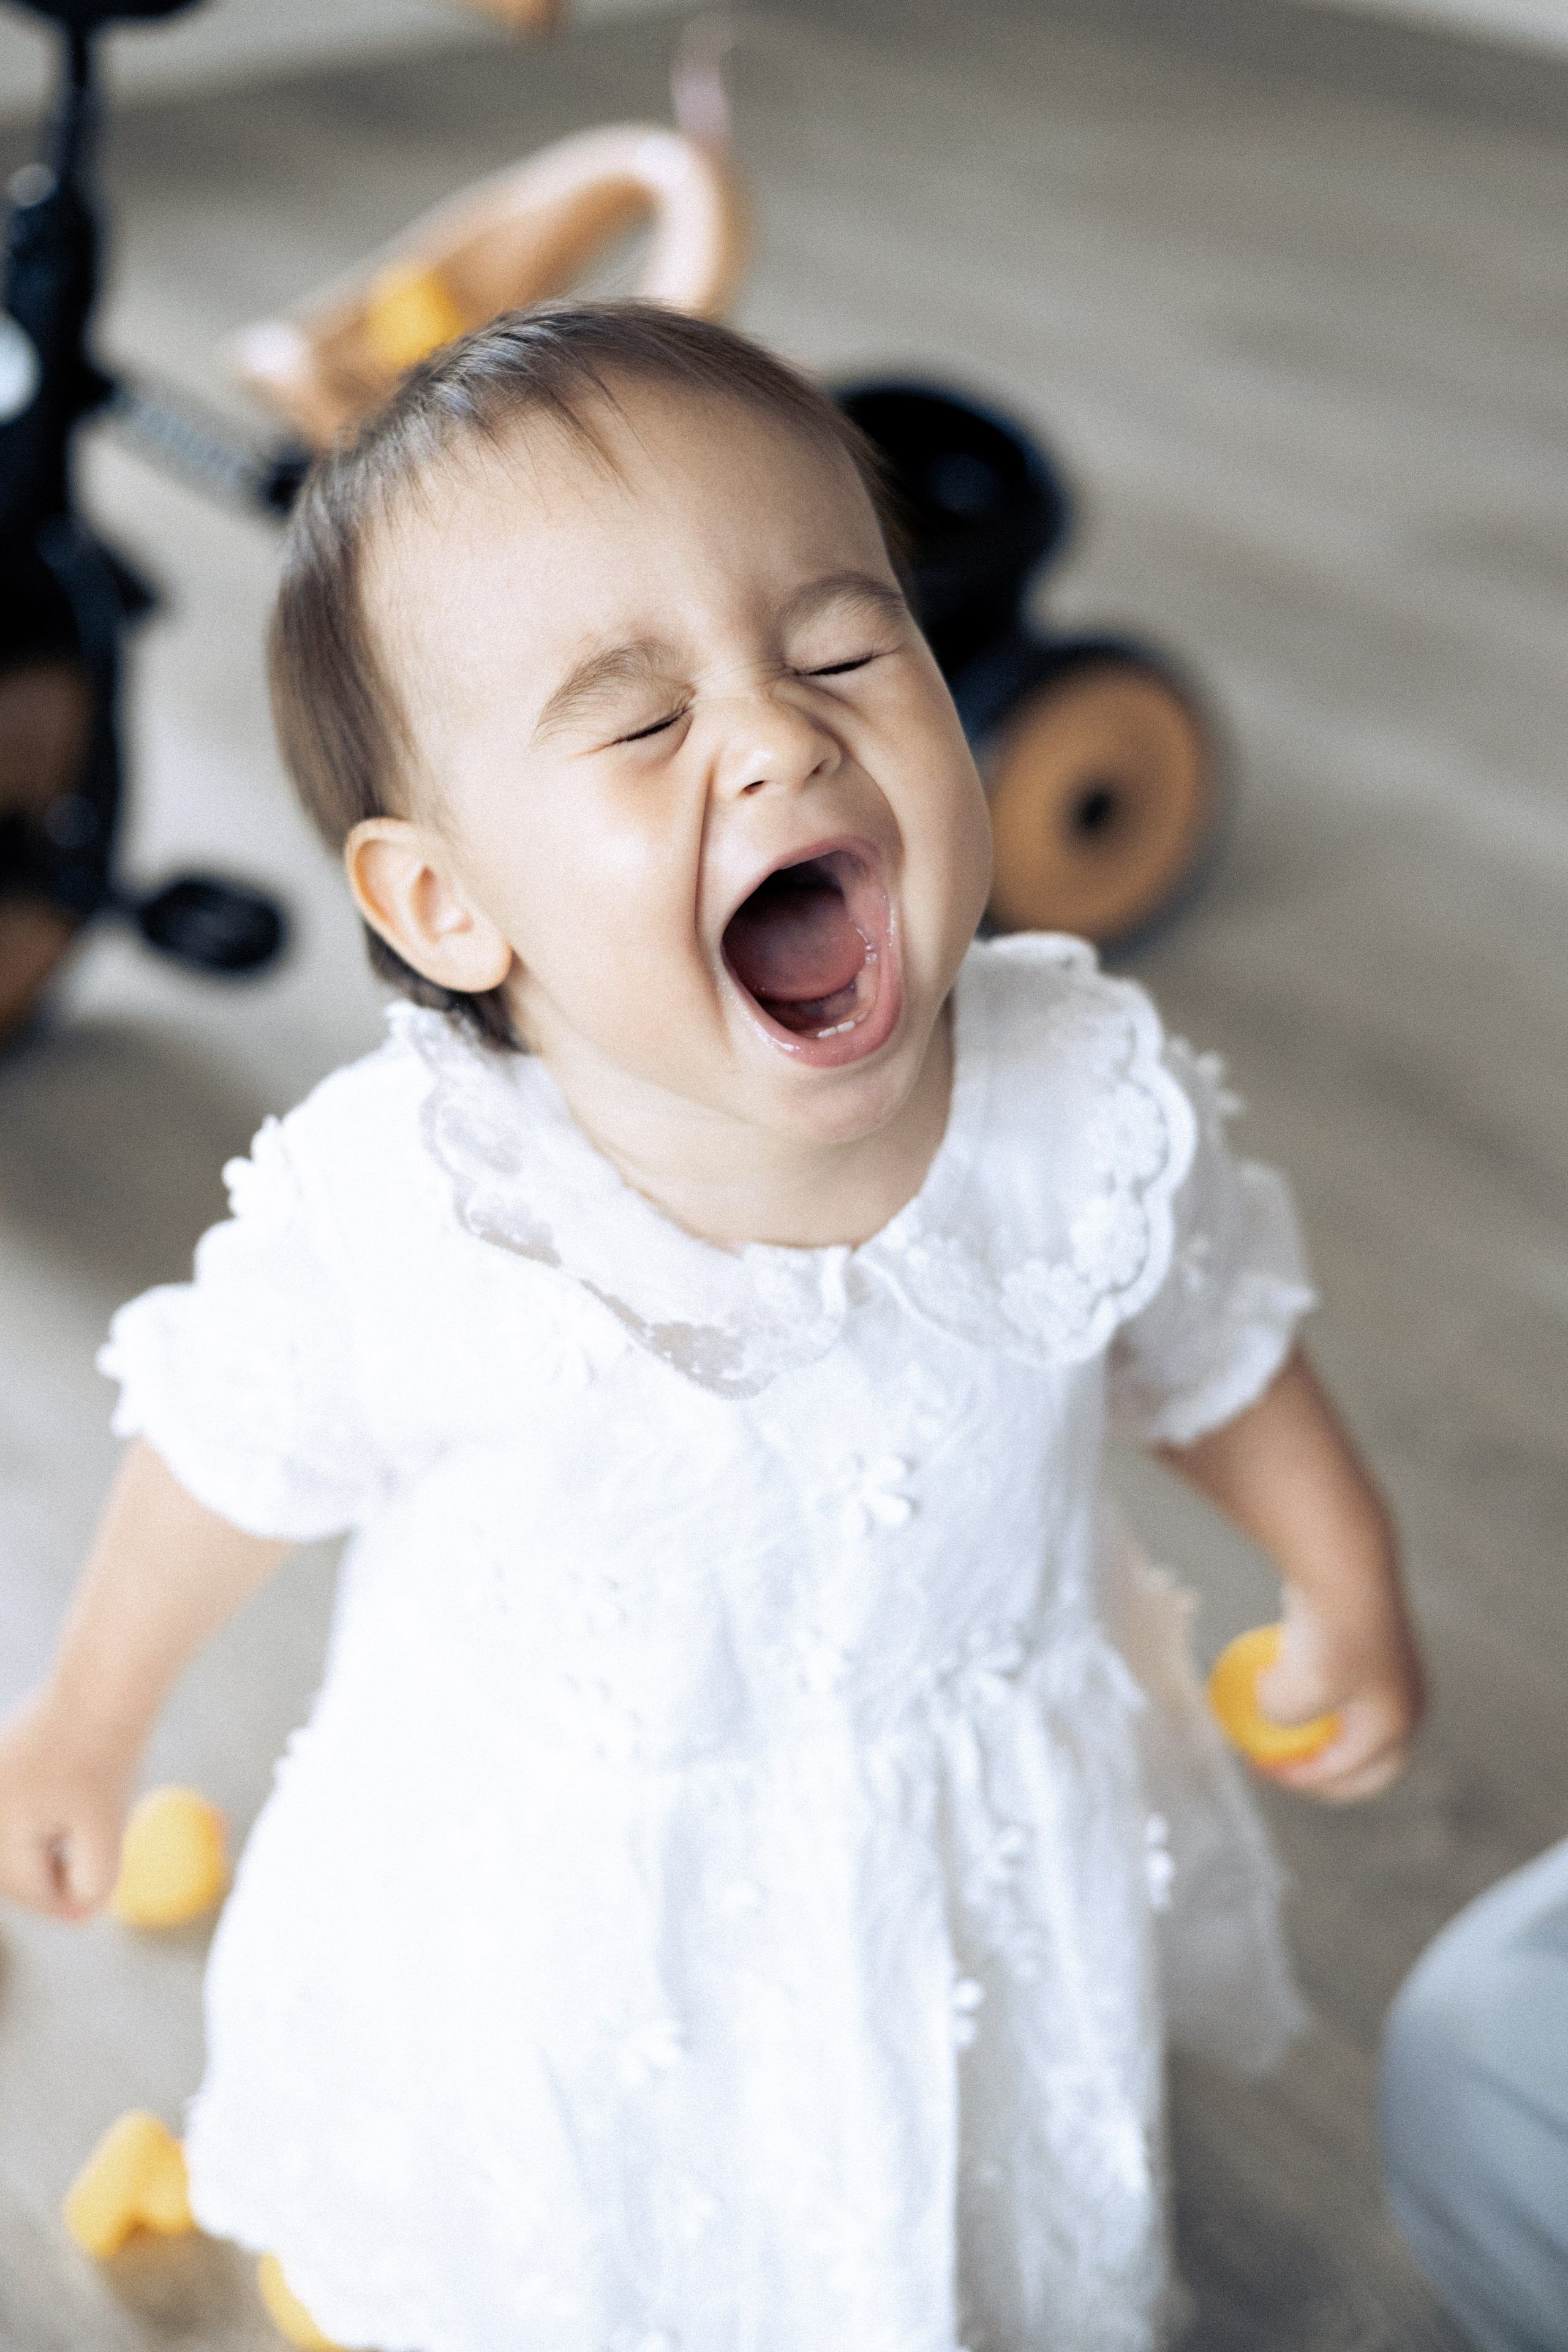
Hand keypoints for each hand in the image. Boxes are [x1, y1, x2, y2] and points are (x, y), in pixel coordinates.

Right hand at [0, 1690, 134, 1918]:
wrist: (102, 1688)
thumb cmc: (104, 1760)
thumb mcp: (105, 1831)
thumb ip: (93, 1881)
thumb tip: (82, 1910)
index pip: (30, 1890)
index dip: (65, 1906)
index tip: (92, 1913)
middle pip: (17, 1867)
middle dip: (51, 1877)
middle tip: (88, 1888)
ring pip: (20, 1838)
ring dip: (50, 1847)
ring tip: (85, 1830)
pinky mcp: (2, 1760)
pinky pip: (22, 1808)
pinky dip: (47, 1816)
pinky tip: (75, 1799)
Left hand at [1253, 1579, 1425, 1803]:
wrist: (1345, 1570)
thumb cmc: (1326, 1638)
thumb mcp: (1293, 1694)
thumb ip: (1281, 1716)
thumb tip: (1273, 1708)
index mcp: (1396, 1726)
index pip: (1352, 1775)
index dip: (1306, 1780)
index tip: (1264, 1768)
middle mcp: (1405, 1702)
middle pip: (1366, 1757)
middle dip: (1327, 1769)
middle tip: (1285, 1764)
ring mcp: (1390, 1670)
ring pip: (1352, 1714)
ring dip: (1320, 1726)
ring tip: (1277, 1720)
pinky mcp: (1371, 1641)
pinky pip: (1341, 1677)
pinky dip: (1313, 1686)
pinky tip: (1278, 1671)